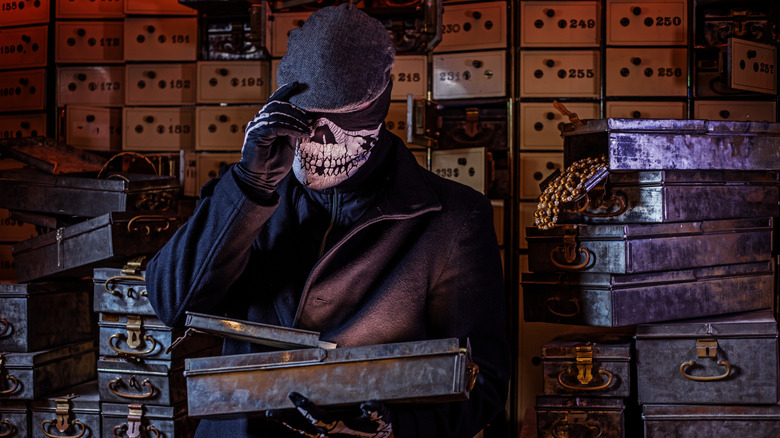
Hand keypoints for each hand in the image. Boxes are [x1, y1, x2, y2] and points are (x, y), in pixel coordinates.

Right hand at [235, 82, 311, 197]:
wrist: (262, 180)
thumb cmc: (274, 164)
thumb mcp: (289, 143)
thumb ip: (295, 129)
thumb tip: (310, 118)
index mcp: (266, 121)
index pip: (275, 101)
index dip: (285, 91)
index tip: (298, 84)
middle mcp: (259, 121)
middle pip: (278, 105)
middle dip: (297, 109)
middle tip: (311, 118)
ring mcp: (256, 127)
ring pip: (277, 114)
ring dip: (297, 120)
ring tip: (309, 129)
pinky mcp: (256, 135)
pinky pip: (276, 126)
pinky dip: (291, 128)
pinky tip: (301, 134)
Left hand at [267, 391, 393, 437]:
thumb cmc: (383, 427)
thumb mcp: (384, 417)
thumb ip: (376, 411)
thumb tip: (367, 406)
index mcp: (341, 429)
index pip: (318, 418)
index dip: (305, 408)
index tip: (293, 396)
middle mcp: (332, 436)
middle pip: (304, 430)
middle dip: (286, 421)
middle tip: (269, 413)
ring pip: (304, 434)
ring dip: (289, 425)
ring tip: (272, 417)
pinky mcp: (330, 437)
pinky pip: (310, 435)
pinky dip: (298, 429)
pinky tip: (290, 422)